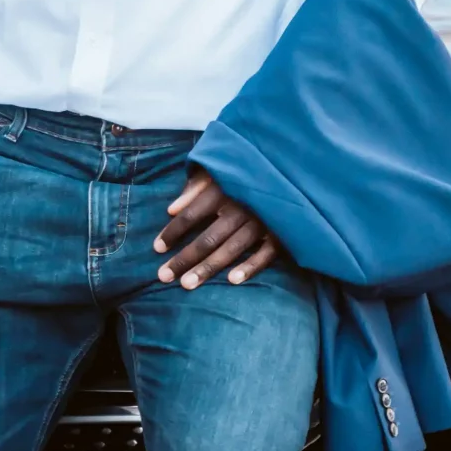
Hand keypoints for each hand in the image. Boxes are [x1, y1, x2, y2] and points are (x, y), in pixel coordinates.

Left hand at [156, 166, 281, 287]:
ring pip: (231, 249)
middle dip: (184, 258)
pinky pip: (266, 253)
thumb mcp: (219, 168)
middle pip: (208, 237)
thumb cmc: (248, 168)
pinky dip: (250, 267)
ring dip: (208, 268)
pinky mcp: (283, 231)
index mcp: (224, 187)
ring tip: (186, 284)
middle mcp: (242, 205)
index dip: (173, 232)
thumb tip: (172, 210)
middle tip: (163, 276)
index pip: (191, 214)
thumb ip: (195, 186)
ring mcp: (264, 220)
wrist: (293, 165)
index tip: (156, 248)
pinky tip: (232, 280)